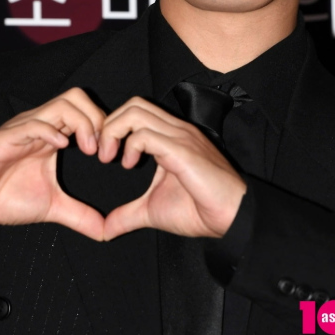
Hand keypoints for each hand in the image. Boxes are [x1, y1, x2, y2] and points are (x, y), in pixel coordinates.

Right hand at [0, 88, 105, 240]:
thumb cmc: (4, 197)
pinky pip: (32, 124)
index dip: (105, 127)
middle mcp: (41, 125)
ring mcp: (24, 128)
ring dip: (81, 124)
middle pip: (77, 98)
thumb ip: (80, 215)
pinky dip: (51, 131)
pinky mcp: (6, 138)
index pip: (86, 110)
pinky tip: (62, 147)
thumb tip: (106, 232)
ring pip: (60, 104)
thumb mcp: (51, 207)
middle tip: (104, 150)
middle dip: (97, 119)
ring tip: (89, 150)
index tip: (113, 155)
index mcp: (53, 135)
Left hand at [98, 98, 246, 240]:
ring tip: (112, 159)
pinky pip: (146, 134)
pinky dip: (129, 146)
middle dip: (110, 126)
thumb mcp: (152, 211)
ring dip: (114, 132)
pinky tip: (129, 166)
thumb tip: (103, 230)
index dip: (114, 128)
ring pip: (136, 112)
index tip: (104, 155)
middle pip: (133, 104)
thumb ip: (127, 215)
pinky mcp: (182, 150)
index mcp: (170, 136)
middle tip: (103, 155)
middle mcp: (175, 129)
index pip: (136, 111)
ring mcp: (180, 136)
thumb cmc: (199, 210)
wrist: (230, 217)